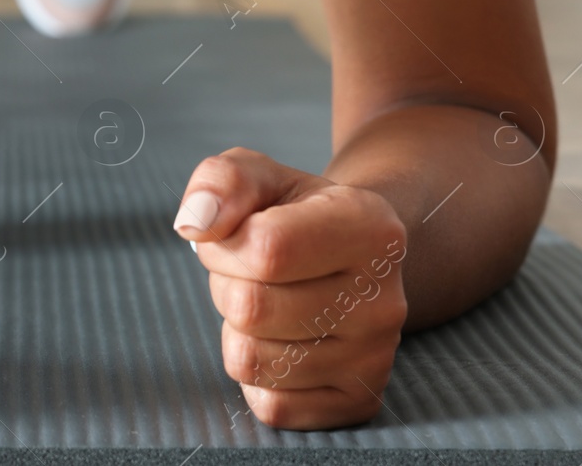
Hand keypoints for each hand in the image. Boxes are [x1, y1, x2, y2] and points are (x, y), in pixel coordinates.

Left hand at [173, 148, 407, 430]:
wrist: (350, 256)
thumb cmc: (293, 213)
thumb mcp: (259, 176)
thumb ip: (221, 182)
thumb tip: (196, 223)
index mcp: (371, 228)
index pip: (266, 249)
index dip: (225, 242)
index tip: (237, 233)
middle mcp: (385, 298)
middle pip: (250, 308)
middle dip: (227, 284)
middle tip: (253, 271)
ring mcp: (376, 357)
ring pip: (251, 361)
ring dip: (238, 329)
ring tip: (269, 300)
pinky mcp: (358, 402)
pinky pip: (269, 406)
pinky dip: (256, 376)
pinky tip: (281, 340)